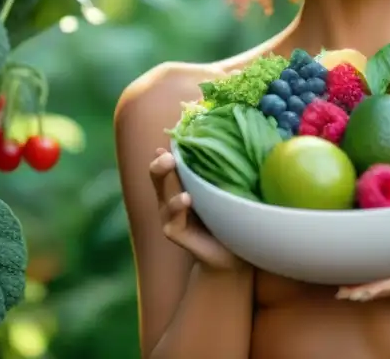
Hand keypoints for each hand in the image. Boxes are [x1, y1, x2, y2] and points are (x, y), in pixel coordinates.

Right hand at [150, 148, 243, 270]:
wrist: (232, 252)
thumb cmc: (228, 214)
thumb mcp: (223, 187)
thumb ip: (216, 169)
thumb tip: (218, 138)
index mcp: (180, 183)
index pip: (167, 162)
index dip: (166, 151)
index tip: (173, 141)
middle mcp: (170, 197)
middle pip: (158, 176)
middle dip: (160, 165)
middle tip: (168, 157)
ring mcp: (170, 216)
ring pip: (164, 196)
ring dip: (170, 184)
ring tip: (176, 173)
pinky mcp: (175, 232)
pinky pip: (173, 219)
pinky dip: (177, 207)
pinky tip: (186, 199)